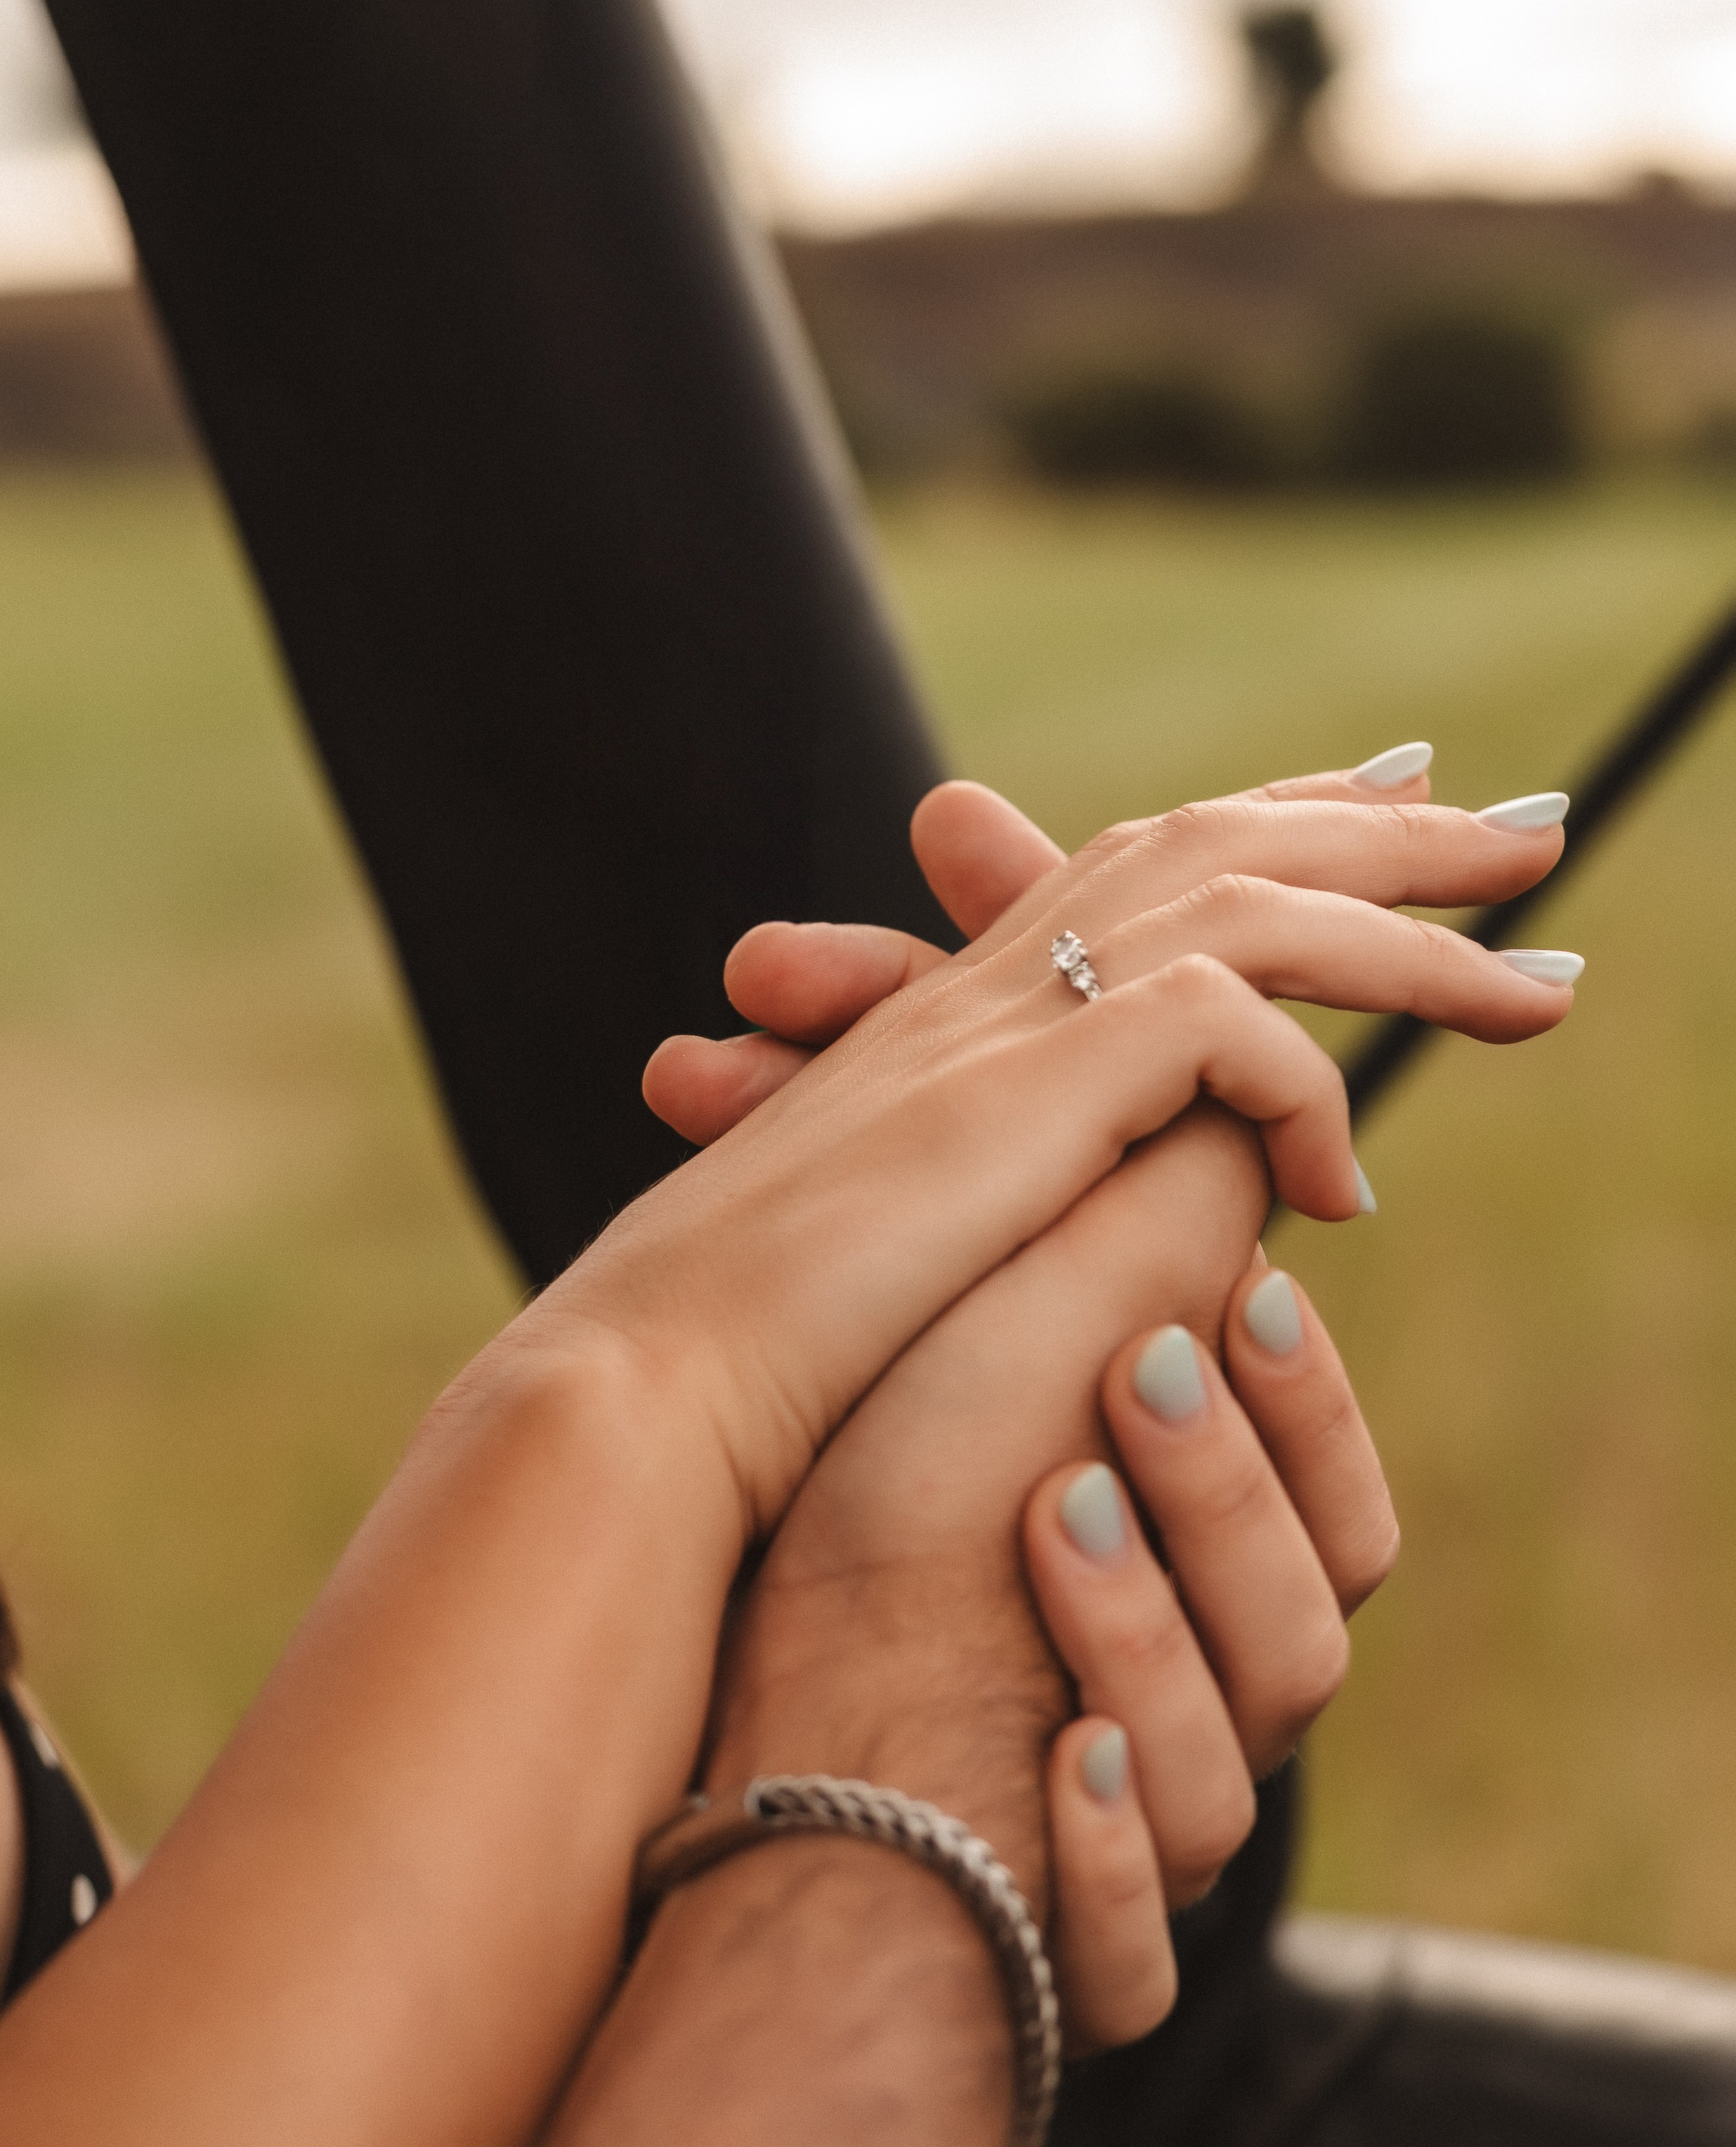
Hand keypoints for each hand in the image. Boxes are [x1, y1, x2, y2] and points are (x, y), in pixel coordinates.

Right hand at [552, 768, 1565, 1546]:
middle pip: (1217, 845)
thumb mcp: (935, 1249)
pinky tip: (1342, 1186)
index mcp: (968, 1012)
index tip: (1385, 810)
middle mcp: (992, 990)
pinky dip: (1306, 1095)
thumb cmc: (761, 1358)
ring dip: (1411, 929)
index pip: (1143, 868)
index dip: (1268, 826)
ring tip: (1545, 970)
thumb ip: (1056, 1195)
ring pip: (1250, 904)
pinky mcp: (1031, 1086)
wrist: (654, 1389)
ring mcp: (1007, 1024)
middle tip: (1523, 829)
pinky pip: (1231, 1034)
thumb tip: (1195, 1191)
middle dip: (1377, 834)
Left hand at [699, 1101, 1390, 2046]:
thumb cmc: (871, 1487)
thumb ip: (1135, 1251)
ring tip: (1050, 1519)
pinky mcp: (1058, 1949)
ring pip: (1226, 1789)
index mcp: (1213, 1577)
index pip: (1337, 1511)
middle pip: (1304, 1634)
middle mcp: (1199, 1707)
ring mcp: (1132, 1837)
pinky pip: (1127, 1948)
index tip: (1239, 1293)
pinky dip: (1103, 1854)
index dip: (1304, 1405)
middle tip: (1133, 1373)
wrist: (732, 1682)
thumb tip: (1240, 1099)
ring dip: (1148, 1645)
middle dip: (1224, 1500)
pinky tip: (1063, 1764)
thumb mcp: (1001, 1348)